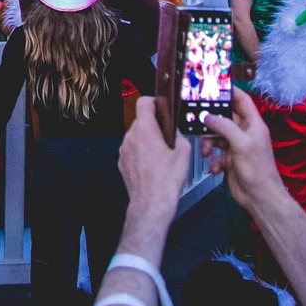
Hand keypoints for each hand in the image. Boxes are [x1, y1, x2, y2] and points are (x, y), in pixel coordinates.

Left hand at [118, 97, 189, 232]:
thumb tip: (174, 132)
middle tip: (167, 137)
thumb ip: (178, 135)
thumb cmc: (167, 180)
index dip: (153, 101)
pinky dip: (141, 153)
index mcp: (145, 130)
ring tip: (161, 154)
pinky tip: (153, 165)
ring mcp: (124, 150)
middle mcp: (131, 137)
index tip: (160, 106)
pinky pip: (132, 150)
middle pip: (141, 121)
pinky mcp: (122, 162)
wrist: (151, 203)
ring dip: (147, 140)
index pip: (143, 103)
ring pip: (136, 136)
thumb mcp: (184, 153)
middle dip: (154, 126)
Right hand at [198, 88, 287, 211]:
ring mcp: (236, 146)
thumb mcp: (241, 143)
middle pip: (224, 118)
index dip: (229, 91)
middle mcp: (244, 133)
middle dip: (211, 121)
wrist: (259, 198)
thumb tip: (207, 115)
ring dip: (208, 143)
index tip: (212, 87)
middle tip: (196, 119)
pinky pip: (216, 153)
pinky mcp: (229, 160)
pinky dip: (213, 160)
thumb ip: (224, 126)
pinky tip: (215, 168)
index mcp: (253, 124)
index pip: (242, 101)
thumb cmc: (257, 169)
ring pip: (216, 136)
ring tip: (207, 152)